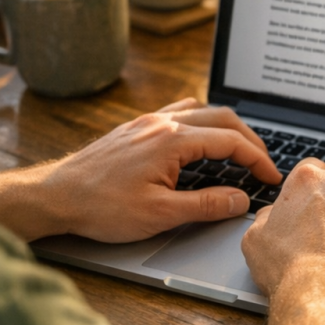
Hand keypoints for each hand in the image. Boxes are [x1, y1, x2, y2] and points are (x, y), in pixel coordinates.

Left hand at [0, 98, 280, 242]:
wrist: (54, 196)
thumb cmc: (100, 206)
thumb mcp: (161, 214)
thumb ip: (207, 205)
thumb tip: (241, 199)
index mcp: (173, 139)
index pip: (230, 141)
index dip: (258, 159)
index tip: (270, 177)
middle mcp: (162, 122)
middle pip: (222, 118)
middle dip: (250, 139)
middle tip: (264, 163)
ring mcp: (147, 121)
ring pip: (201, 109)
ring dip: (227, 126)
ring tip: (240, 147)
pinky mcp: (135, 128)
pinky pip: (179, 112)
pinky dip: (202, 121)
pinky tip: (201, 138)